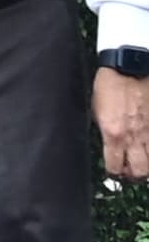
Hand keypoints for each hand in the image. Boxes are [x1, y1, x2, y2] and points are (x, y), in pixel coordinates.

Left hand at [96, 66, 148, 182]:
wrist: (128, 67)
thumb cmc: (109, 84)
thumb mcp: (97, 110)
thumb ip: (104, 131)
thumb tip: (108, 145)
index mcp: (113, 134)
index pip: (114, 167)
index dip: (113, 172)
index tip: (113, 171)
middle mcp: (133, 138)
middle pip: (139, 172)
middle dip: (133, 175)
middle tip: (129, 171)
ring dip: (146, 165)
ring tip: (140, 161)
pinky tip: (147, 147)